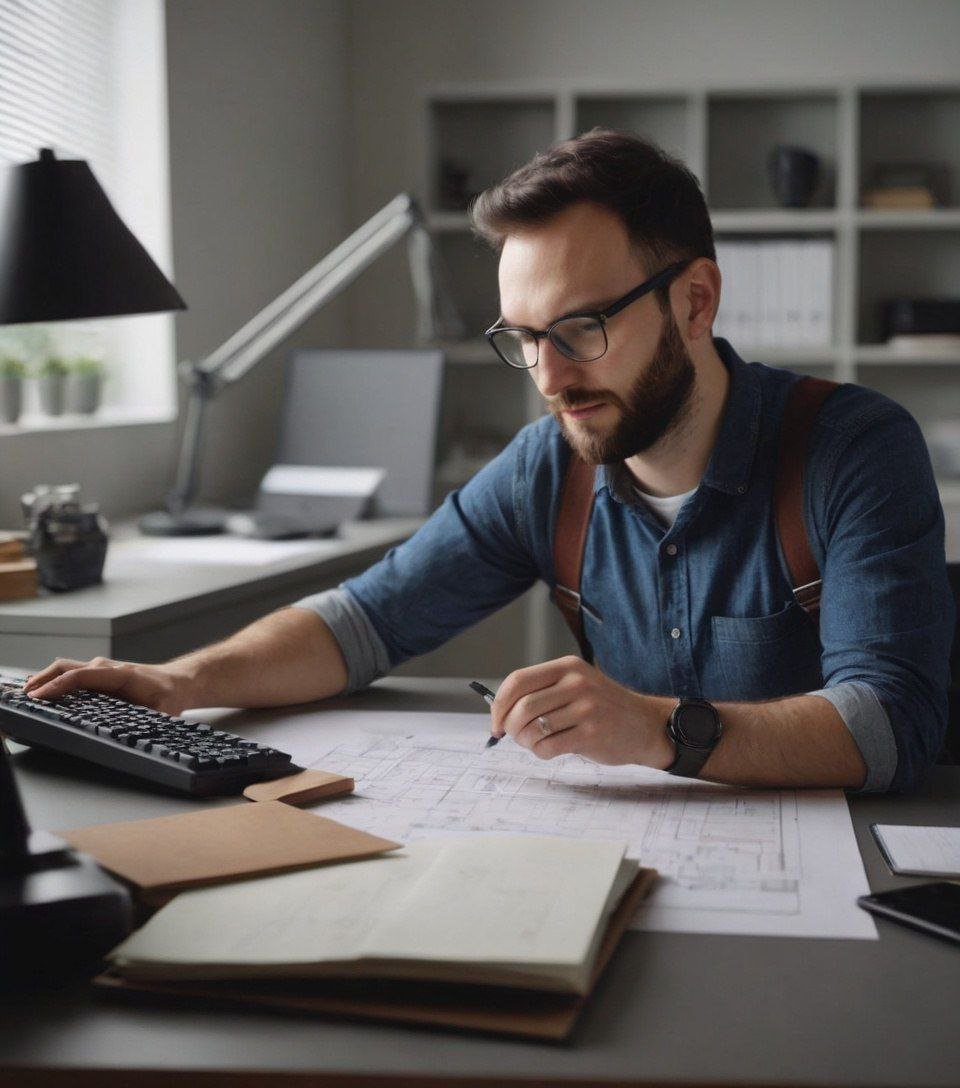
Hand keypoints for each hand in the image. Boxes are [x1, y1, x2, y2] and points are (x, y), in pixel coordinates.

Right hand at [22, 656, 192, 714]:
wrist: (183, 682)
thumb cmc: (174, 695)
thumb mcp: (166, 711)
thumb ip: (151, 721)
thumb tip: (135, 734)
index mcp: (122, 675)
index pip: (82, 676)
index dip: (58, 686)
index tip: (39, 696)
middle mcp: (108, 668)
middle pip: (67, 667)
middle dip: (42, 680)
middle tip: (23, 696)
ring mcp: (103, 670)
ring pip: (66, 668)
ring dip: (45, 679)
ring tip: (26, 695)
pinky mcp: (101, 676)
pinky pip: (72, 675)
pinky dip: (54, 681)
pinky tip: (42, 692)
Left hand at [490, 655, 674, 767]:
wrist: (645, 725)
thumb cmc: (601, 708)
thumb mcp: (575, 685)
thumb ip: (542, 692)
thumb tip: (499, 711)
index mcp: (567, 667)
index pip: (518, 680)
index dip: (499, 704)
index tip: (496, 721)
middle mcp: (576, 683)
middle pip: (523, 706)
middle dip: (510, 727)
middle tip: (514, 737)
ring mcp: (586, 709)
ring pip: (534, 729)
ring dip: (526, 742)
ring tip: (535, 743)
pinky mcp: (592, 734)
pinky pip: (549, 747)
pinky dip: (541, 753)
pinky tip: (550, 750)